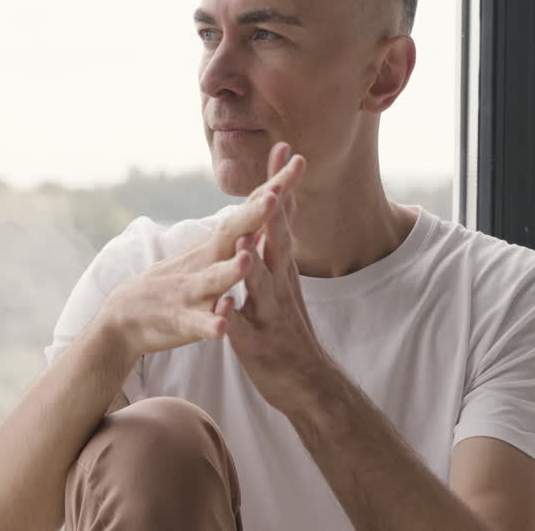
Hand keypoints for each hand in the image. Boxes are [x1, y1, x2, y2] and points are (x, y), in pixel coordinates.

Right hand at [98, 155, 306, 358]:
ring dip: (230, 270)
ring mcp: (191, 291)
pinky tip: (221, 326)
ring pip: (213, 280)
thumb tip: (269, 202)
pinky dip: (209, 324)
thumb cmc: (175, 282)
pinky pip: (197, 324)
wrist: (125, 316)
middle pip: (231, 233)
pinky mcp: (180, 321)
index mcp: (217, 246)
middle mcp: (204, 262)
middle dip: (253, 215)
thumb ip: (239, 231)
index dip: (273, 188)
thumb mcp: (208, 253)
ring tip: (246, 260)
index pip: (249, 211)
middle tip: (275, 193)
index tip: (297, 161)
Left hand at [226, 142, 331, 411]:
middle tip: (278, 180)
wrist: (308, 384)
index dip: (281, 185)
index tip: (284, 149)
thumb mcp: (285, 282)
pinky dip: (235, 320)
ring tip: (246, 242)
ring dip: (254, 264)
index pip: (282, 219)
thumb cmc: (289, 330)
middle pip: (278, 242)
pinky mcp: (258, 346)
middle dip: (275, 210)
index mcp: (282, 269)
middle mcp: (280, 286)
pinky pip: (244, 332)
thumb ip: (279, 247)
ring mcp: (270, 315)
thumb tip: (279, 211)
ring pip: (262, 286)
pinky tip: (226, 310)